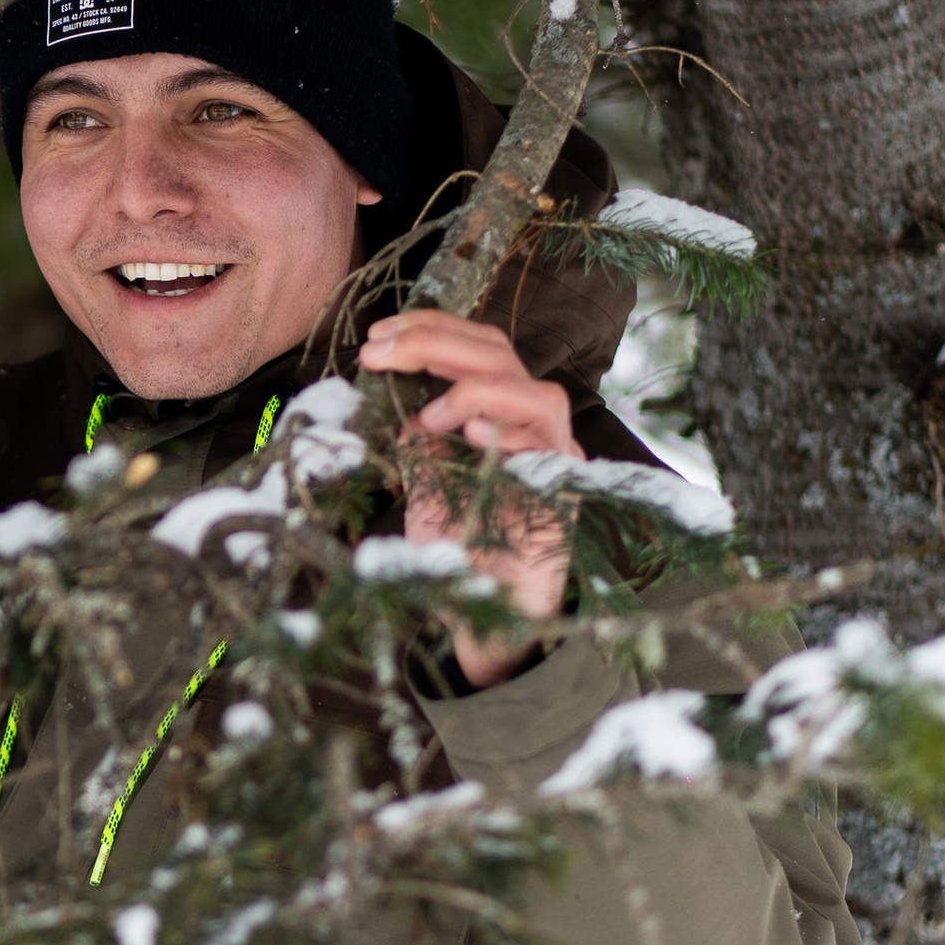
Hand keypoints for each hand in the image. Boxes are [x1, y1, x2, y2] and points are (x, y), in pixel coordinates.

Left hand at [355, 310, 574, 687]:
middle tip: (381, 352)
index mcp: (495, 411)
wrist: (483, 614)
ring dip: (475, 390)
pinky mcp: (567, 494)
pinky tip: (472, 437)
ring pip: (538, 393)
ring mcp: (554, 457)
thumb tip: (397, 395)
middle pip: (501, 355)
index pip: (474, 347)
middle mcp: (530, 425)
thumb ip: (417, 438)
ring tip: (430, 414)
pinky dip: (510, 433)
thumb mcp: (422, 482)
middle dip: (436, 344)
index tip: (377, 335)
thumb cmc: (456, 547)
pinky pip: (551, 447)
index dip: (429, 329)